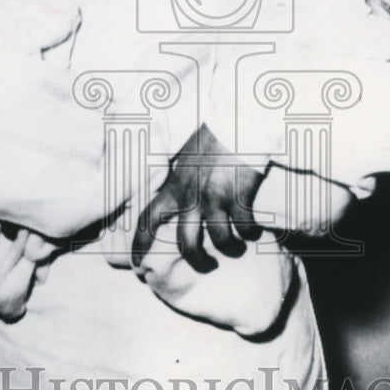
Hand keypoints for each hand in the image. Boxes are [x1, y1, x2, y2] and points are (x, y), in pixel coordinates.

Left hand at [133, 124, 264, 272]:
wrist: (236, 124)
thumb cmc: (210, 141)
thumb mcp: (183, 162)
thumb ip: (176, 184)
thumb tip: (169, 203)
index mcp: (174, 188)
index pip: (148, 220)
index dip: (139, 246)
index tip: (135, 265)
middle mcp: (192, 197)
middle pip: (187, 245)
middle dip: (197, 262)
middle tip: (206, 266)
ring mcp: (217, 197)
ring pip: (220, 241)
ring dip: (231, 249)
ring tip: (237, 248)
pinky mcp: (240, 196)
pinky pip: (246, 228)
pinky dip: (251, 234)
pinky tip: (254, 231)